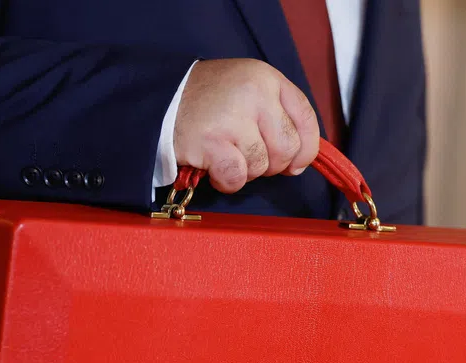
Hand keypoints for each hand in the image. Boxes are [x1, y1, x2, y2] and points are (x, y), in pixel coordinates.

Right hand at [173, 58, 320, 193]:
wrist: (159, 101)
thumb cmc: (206, 102)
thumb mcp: (246, 91)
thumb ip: (276, 116)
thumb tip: (298, 162)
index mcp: (266, 78)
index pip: (305, 118)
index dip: (306, 149)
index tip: (296, 163)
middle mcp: (253, 93)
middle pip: (288, 147)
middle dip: (273, 164)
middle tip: (249, 157)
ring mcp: (232, 117)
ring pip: (262, 166)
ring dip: (246, 171)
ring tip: (225, 154)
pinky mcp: (212, 141)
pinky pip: (237, 177)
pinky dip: (228, 181)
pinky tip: (215, 168)